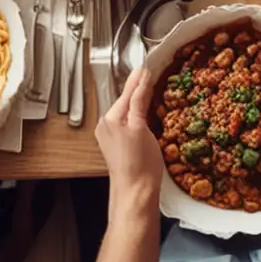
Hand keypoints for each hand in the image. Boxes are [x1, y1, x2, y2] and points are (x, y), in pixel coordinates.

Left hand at [95, 66, 163, 210]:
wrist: (136, 195)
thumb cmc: (139, 165)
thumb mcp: (141, 127)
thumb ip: (139, 100)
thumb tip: (142, 78)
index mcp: (110, 118)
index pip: (127, 92)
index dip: (138, 79)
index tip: (147, 66)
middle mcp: (106, 125)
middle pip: (125, 101)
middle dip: (139, 90)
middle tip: (154, 76)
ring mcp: (110, 136)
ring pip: (127, 112)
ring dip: (139, 103)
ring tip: (152, 91)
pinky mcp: (117, 146)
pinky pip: (127, 123)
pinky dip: (137, 116)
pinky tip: (147, 115)